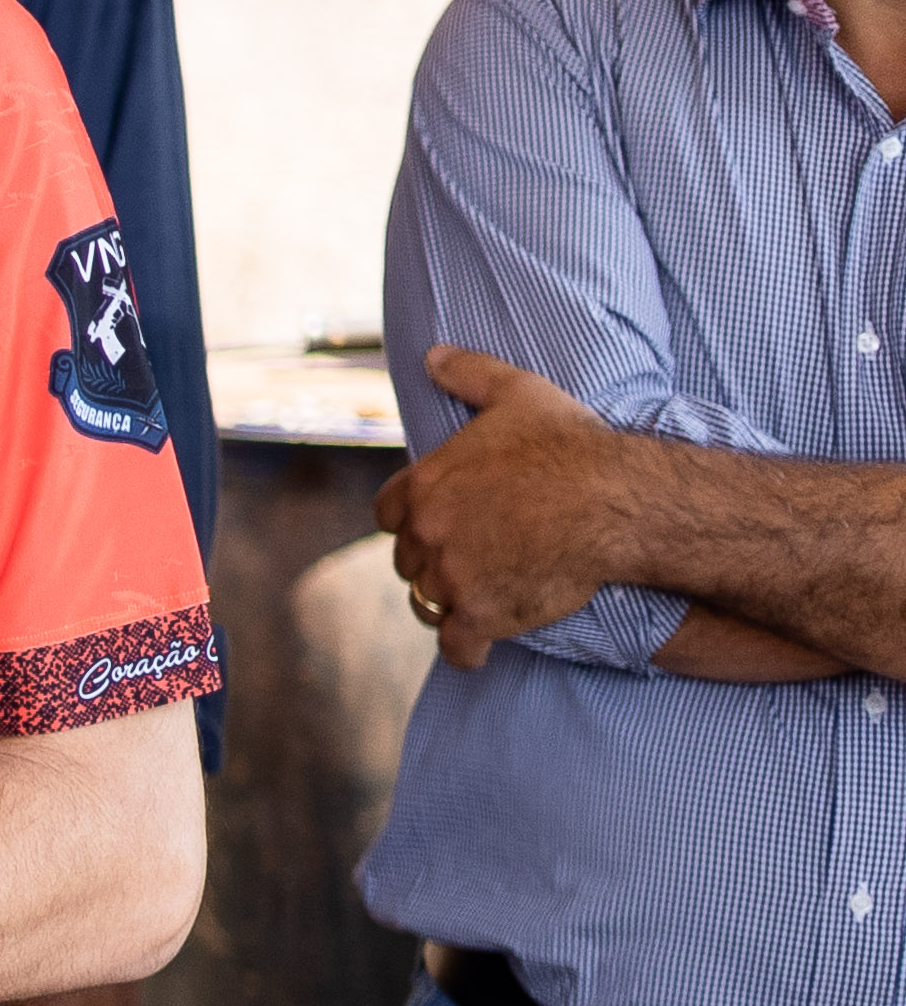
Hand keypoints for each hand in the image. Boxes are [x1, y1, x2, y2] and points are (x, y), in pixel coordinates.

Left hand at [377, 349, 637, 666]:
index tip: (432, 525)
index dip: (411, 520)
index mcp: (424, 486)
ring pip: (427, 601)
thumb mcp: (518, 393)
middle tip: (464, 561)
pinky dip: (464, 650)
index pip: (389, 513)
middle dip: (430, 561)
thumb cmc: (571, 444)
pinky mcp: (482, 615)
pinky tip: (476, 650)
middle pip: (408, 560)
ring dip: (445, 603)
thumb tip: (432, 354)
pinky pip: (457, 645)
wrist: (617, 500)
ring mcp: (452, 578)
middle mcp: (427, 535)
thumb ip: (469, 374)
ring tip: (471, 600)